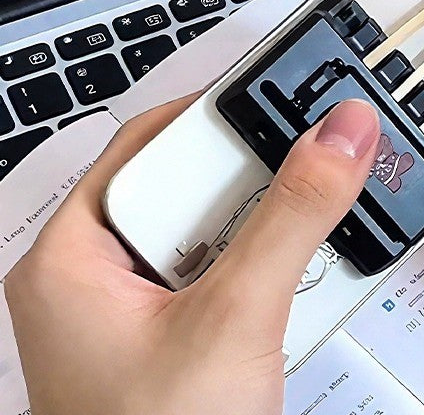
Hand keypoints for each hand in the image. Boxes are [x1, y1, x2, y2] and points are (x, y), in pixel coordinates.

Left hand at [5, 97, 379, 414]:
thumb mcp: (235, 318)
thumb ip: (291, 218)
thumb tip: (339, 136)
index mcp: (71, 259)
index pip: (147, 145)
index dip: (216, 118)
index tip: (283, 104)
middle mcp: (98, 276)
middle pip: (187, 184)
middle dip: (254, 186)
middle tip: (306, 179)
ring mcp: (137, 308)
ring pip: (212, 229)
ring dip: (267, 232)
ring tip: (304, 241)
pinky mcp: (173, 331)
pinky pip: (224, 269)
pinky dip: (264, 268)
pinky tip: (293, 281)